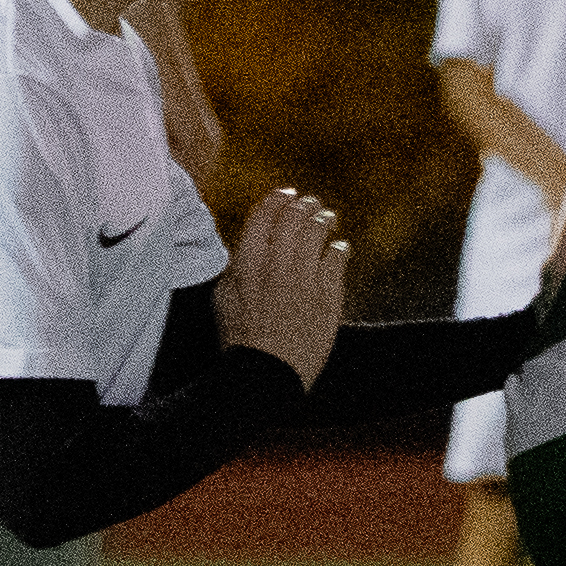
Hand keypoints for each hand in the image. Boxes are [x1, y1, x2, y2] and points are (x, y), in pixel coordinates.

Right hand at [219, 188, 346, 388]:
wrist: (266, 371)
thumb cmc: (240, 339)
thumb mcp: (224, 298)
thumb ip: (236, 269)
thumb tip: (246, 250)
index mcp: (247, 262)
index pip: (264, 217)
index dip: (277, 200)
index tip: (286, 194)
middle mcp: (277, 264)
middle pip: (294, 220)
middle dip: (304, 206)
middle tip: (311, 202)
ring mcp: (305, 279)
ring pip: (318, 236)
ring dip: (324, 221)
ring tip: (328, 217)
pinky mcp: (328, 296)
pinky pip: (337, 261)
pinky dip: (340, 249)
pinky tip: (341, 246)